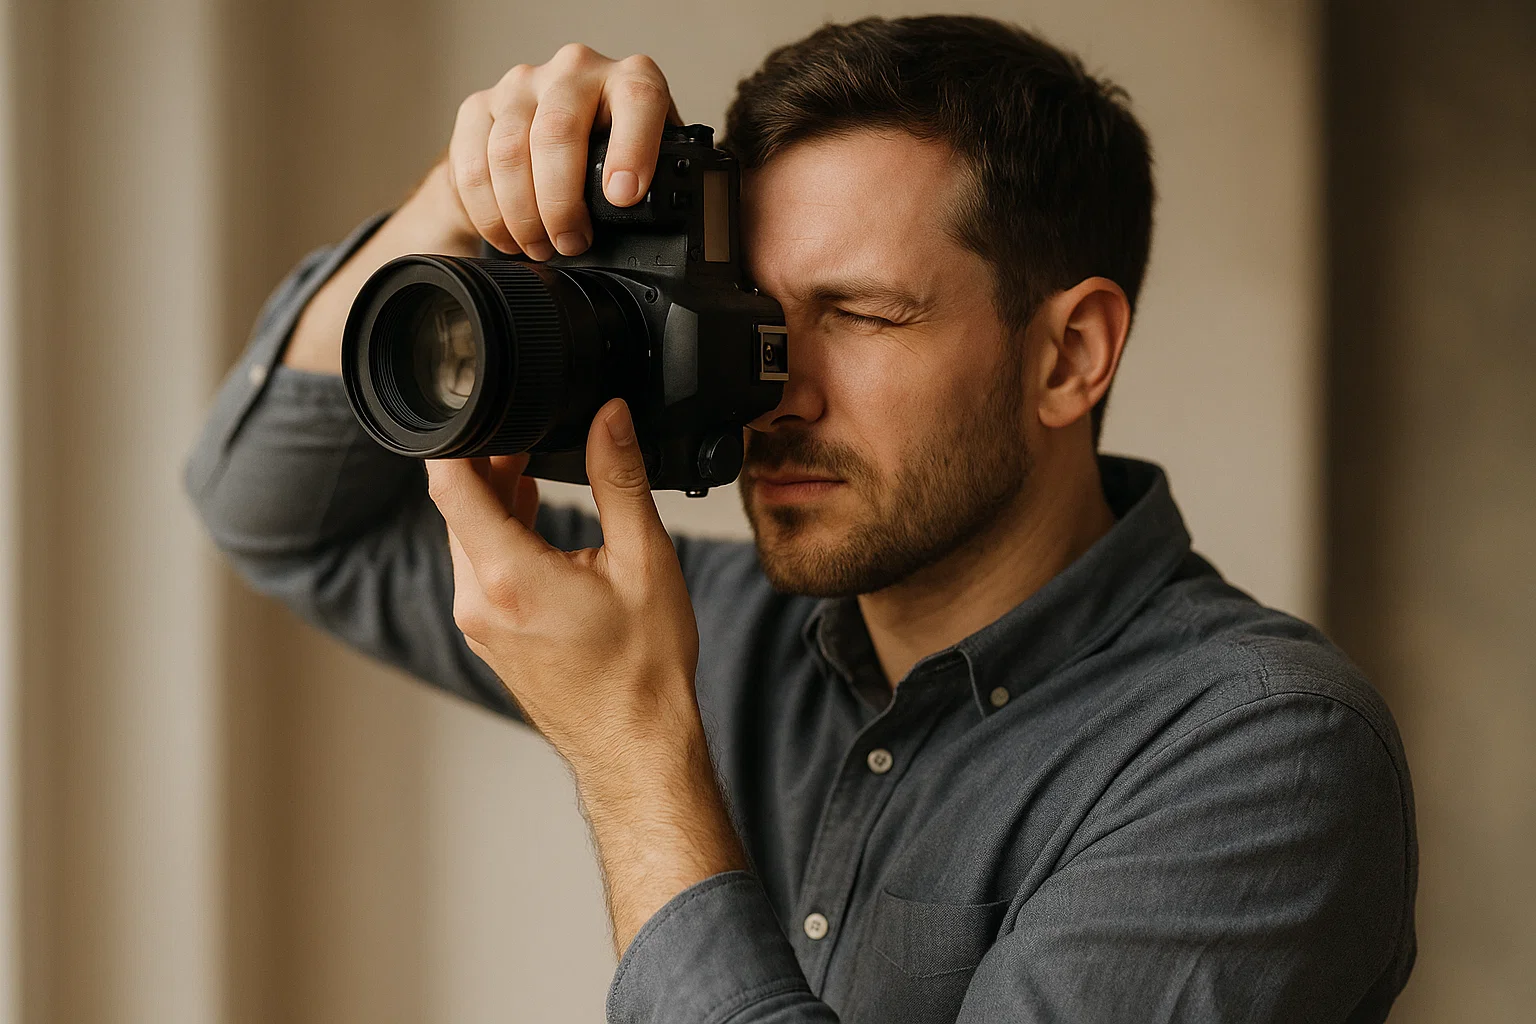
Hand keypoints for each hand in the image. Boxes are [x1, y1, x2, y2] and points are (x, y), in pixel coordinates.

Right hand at [284, 43, 675, 372]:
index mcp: (630, 80)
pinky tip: (508, 238)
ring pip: (509, 151)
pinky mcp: (479, 108)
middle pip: (557, 131)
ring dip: (523, 213)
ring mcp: (522, 86)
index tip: (624, 195)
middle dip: (562, 202)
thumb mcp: (650, 170)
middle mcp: (575, 71)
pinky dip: (489, 212)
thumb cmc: (609, 165)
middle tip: (573, 244)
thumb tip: (696, 235)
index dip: (632, 147)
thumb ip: (665, 186)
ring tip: (541, 248)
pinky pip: (472, 164)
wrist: (545, 148)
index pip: (638, 98)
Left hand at [426, 399, 698, 776]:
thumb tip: (610, 417)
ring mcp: (478, 625)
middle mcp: (478, 603)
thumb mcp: (644, 560)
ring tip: (537, 473)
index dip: (457, 437)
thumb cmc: (643, 669)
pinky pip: (479, 571)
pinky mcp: (489, 638)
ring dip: (496, 502)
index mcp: (509, 577)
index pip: (450, 484)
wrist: (636, 745)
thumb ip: (620, 479)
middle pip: (458, 507)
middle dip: (488, 464)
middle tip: (529, 434)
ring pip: (468, 539)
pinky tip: (538, 527)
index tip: (478, 406)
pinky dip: (501, 539)